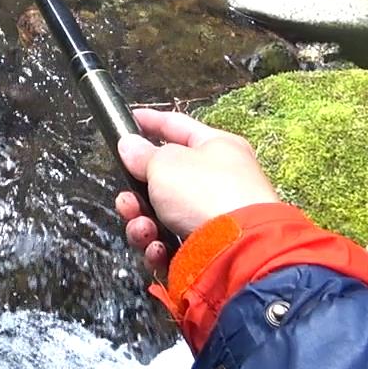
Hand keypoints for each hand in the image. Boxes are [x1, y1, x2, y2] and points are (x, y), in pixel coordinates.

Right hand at [114, 107, 279, 275]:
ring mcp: (213, 217)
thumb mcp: (165, 163)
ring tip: (144, 228)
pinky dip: (159, 247)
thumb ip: (142, 153)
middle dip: (137, 194)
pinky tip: (158, 248)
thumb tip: (129, 146)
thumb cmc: (208, 194)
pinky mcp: (207, 248)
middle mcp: (218, 181)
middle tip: (128, 200)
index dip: (151, 122)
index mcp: (217, 148)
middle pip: (163, 181)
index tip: (130, 119)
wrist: (239, 248)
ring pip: (162, 216)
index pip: (177, 127)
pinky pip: (172, 245)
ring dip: (143, 223)